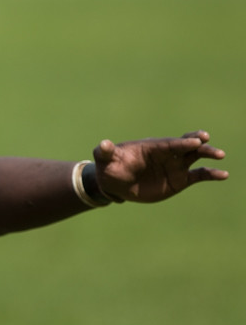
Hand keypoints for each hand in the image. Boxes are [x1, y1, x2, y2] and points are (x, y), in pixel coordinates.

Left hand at [93, 130, 227, 202]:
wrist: (115, 183)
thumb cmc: (109, 167)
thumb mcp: (104, 159)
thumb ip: (105, 152)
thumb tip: (102, 145)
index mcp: (151, 146)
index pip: (169, 144)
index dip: (181, 142)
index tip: (195, 141)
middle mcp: (166, 154)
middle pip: (185, 145)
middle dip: (196, 143)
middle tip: (207, 141)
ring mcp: (174, 165)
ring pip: (195, 157)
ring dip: (208, 155)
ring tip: (220, 155)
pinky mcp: (179, 179)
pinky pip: (198, 175)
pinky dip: (211, 174)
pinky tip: (223, 175)